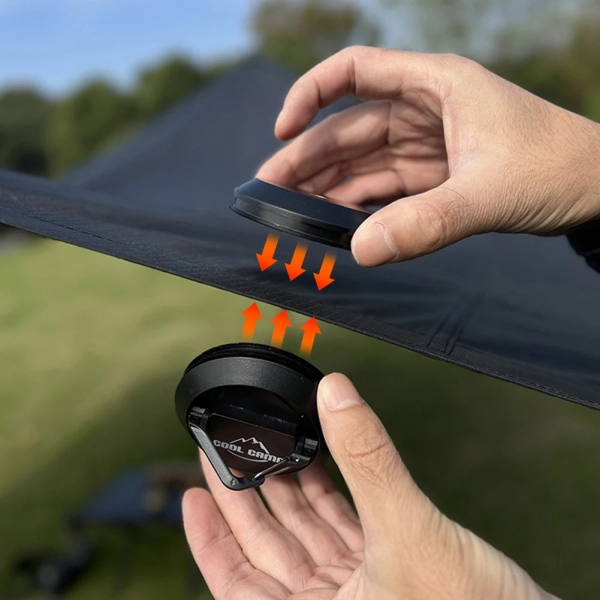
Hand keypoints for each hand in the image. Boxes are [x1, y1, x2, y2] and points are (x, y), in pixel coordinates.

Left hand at [183, 373, 557, 599]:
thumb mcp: (409, 533)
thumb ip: (369, 459)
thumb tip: (336, 391)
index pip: (236, 578)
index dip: (209, 534)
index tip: (192, 493)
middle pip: (269, 545)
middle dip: (250, 494)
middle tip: (228, 451)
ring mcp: (359, 590)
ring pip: (307, 533)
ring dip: (290, 489)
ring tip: (270, 447)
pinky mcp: (388, 572)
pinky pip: (343, 528)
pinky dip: (330, 494)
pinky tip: (319, 463)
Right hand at [257, 46, 599, 266]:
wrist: (597, 189)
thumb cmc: (556, 168)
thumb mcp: (489, 194)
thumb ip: (425, 224)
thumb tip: (361, 252)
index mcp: (434, 85)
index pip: (354, 72)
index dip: (309, 95)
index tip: (281, 131)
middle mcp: (423, 110)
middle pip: (347, 126)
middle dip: (307, 157)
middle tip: (269, 191)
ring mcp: (427, 145)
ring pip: (362, 160)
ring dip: (326, 185)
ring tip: (291, 212)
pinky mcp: (434, 176)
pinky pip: (383, 187)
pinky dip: (358, 204)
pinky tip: (335, 222)